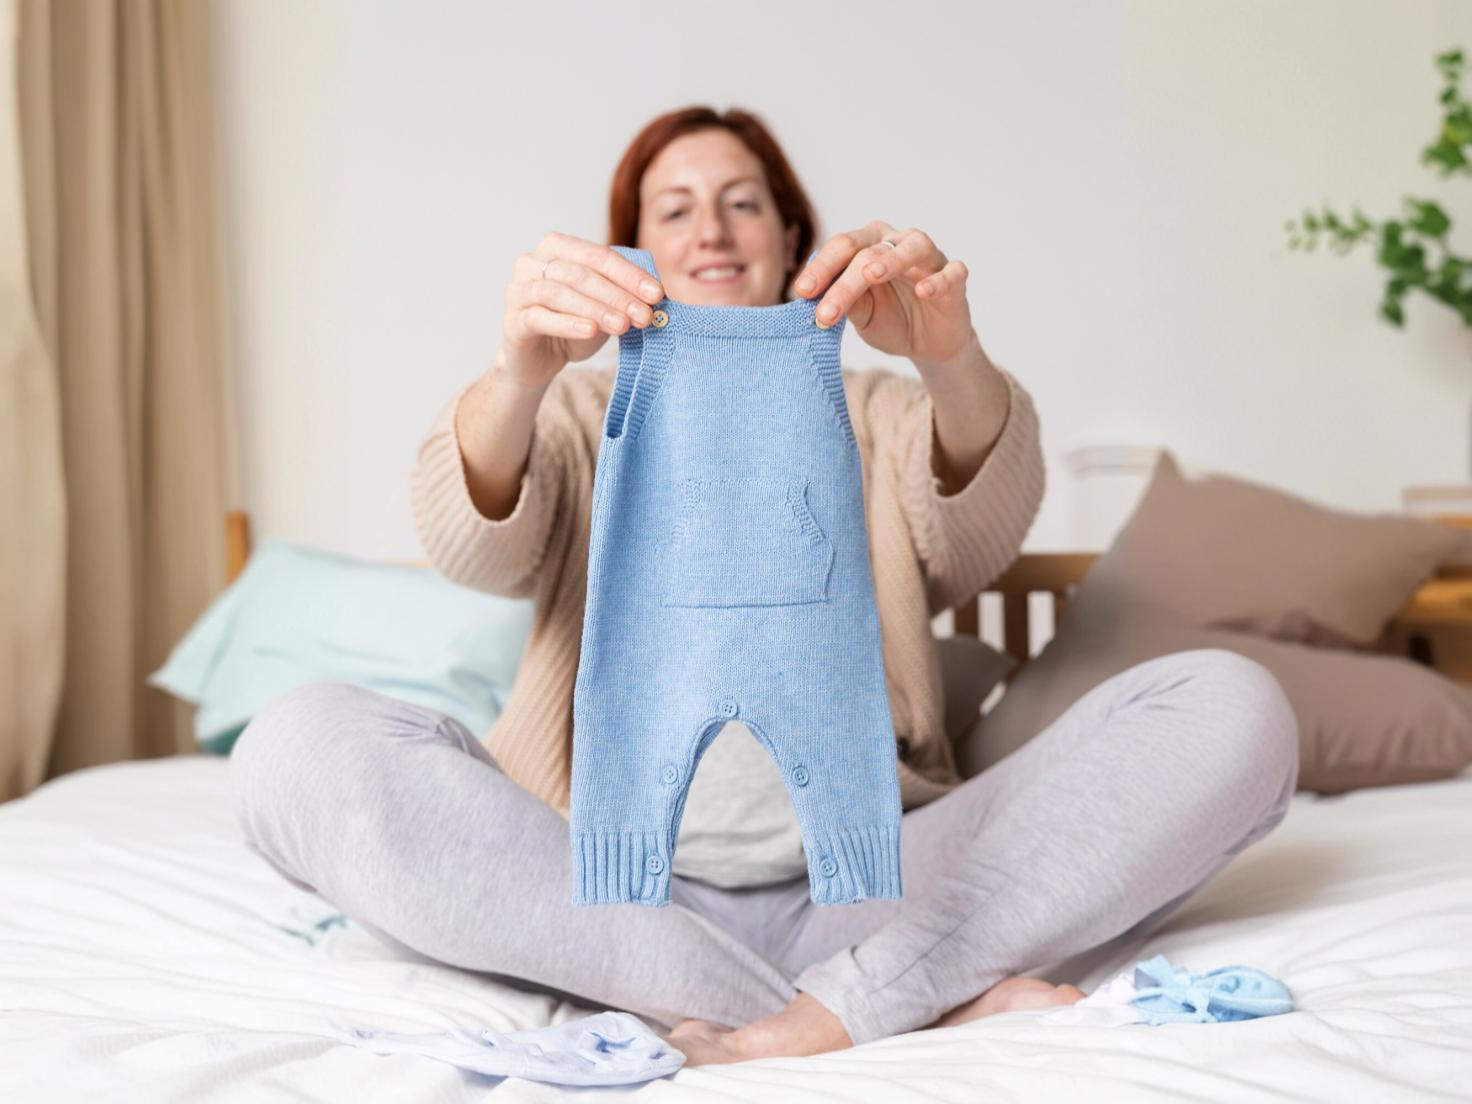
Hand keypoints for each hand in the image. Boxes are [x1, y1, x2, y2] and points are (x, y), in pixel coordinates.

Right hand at [498, 232, 666, 387]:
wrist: (539, 360)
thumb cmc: (573, 325)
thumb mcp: (603, 306)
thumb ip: (623, 294)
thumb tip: (657, 294)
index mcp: (556, 248)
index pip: (598, 255)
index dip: (629, 274)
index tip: (657, 294)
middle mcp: (532, 262)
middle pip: (580, 273)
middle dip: (617, 294)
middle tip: (644, 315)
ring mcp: (518, 290)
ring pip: (559, 293)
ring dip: (596, 309)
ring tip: (623, 326)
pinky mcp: (512, 320)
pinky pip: (539, 317)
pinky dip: (568, 323)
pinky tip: (592, 331)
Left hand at [795, 221, 977, 368]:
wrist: (928, 344)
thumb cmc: (892, 320)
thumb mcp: (863, 317)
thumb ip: (848, 304)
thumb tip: (819, 298)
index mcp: (870, 246)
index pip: (842, 247)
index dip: (821, 268)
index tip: (801, 293)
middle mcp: (899, 243)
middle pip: (870, 249)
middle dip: (845, 279)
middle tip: (825, 308)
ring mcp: (930, 259)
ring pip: (914, 246)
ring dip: (892, 259)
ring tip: (871, 275)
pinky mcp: (956, 279)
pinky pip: (952, 272)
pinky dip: (939, 279)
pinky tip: (924, 291)